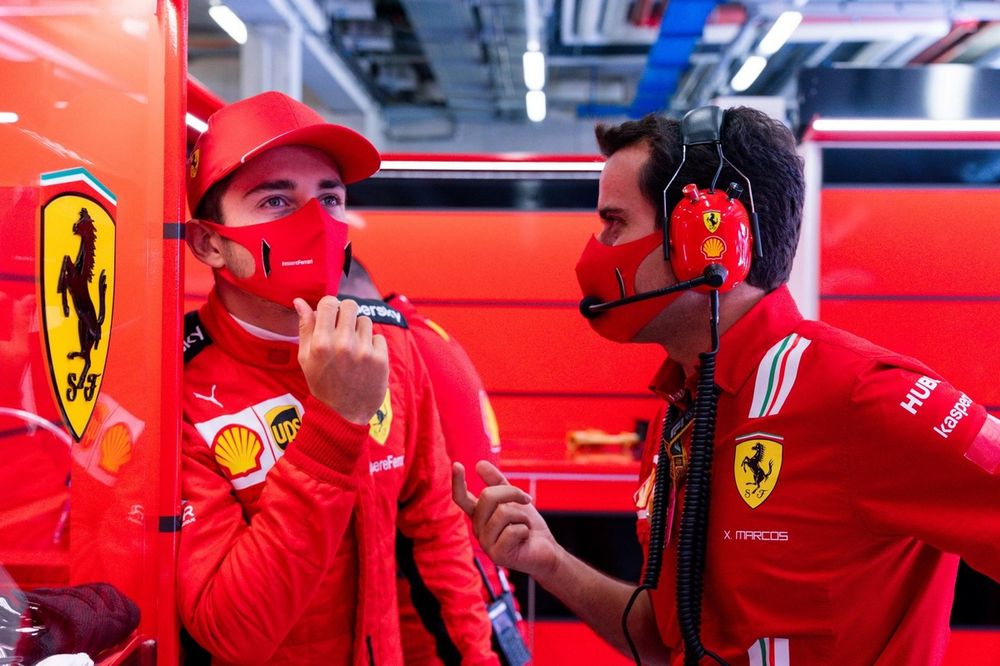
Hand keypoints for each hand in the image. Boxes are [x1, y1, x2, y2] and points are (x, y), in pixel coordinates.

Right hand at [294, 296, 388, 424]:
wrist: (343, 415)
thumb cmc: (322, 384)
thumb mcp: (306, 358)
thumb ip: (305, 327)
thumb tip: (300, 301)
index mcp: (321, 343)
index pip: (329, 303)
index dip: (329, 306)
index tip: (330, 315)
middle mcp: (343, 344)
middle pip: (350, 305)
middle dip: (346, 313)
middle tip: (343, 327)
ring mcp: (364, 351)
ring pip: (365, 320)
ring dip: (359, 330)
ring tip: (353, 347)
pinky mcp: (381, 359)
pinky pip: (378, 337)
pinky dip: (372, 345)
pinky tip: (364, 359)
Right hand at [452, 460, 559, 581]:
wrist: (546, 549)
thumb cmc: (528, 525)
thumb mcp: (514, 499)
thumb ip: (497, 483)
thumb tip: (479, 464)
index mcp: (479, 515)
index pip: (462, 498)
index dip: (458, 481)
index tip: (457, 464)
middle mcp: (478, 529)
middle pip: (487, 497)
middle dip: (512, 493)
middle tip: (527, 500)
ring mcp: (486, 543)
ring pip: (502, 513)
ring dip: (522, 516)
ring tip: (524, 526)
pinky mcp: (497, 555)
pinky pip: (512, 531)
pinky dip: (525, 530)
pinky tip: (524, 538)